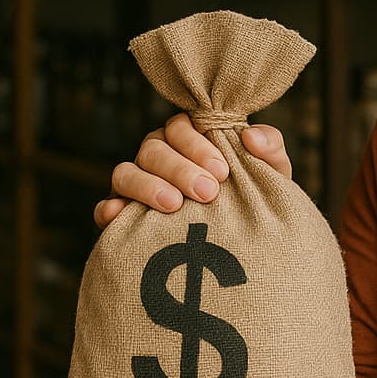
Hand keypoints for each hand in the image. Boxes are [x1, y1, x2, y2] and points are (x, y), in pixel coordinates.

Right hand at [94, 114, 292, 227]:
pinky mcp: (122, 218)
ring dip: (147, 186)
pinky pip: (105, 208)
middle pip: (153, 148)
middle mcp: (159, 159)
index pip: (180, 126)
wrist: (245, 251)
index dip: (197, 144)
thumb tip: (252, 136)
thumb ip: (270, 150)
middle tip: (207, 192)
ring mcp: (137, 187)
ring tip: (174, 205)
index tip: (222, 171)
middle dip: (179, 168)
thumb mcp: (271, 176)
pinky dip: (110, 209)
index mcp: (190, 141)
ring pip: (126, 172)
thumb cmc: (256, 202)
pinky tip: (120, 216)